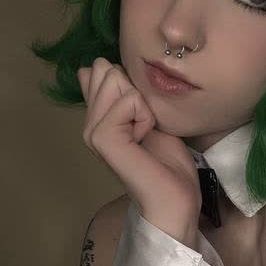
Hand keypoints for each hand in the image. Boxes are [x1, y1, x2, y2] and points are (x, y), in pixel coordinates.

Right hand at [78, 57, 201, 241]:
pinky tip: (145, 138)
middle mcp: (89, 124)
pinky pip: (128, 100)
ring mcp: (93, 133)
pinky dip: (145, 115)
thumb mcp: (148, 116)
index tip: (144, 116)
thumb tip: (94, 66)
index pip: (98, 71)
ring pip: (115, 80)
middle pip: (107, 71)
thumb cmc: (168, 164)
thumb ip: (125, 94)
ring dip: (143, 104)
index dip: (132, 84)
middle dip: (137, 92)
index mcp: (97, 118)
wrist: (175, 199)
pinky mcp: (102, 138)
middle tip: (146, 126)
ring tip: (146, 133)